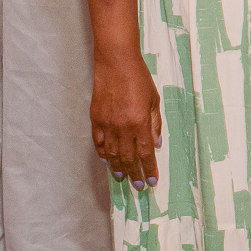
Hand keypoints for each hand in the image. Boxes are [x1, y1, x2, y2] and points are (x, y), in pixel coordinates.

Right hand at [91, 50, 161, 188]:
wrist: (115, 63)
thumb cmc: (139, 79)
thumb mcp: (153, 101)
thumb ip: (154, 124)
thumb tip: (155, 144)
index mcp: (139, 123)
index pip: (145, 153)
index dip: (148, 169)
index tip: (152, 181)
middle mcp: (121, 128)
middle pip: (128, 157)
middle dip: (134, 174)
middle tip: (138, 186)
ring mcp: (106, 124)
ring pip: (111, 153)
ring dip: (117, 168)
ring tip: (122, 178)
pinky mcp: (95, 119)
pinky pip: (98, 142)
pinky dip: (102, 154)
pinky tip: (107, 161)